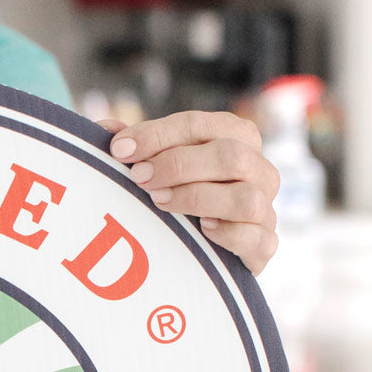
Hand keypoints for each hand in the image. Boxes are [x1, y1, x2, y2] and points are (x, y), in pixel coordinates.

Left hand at [101, 111, 279, 274]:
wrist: (206, 247)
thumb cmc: (179, 193)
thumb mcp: (158, 164)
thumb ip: (135, 146)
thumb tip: (105, 130)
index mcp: (235, 137)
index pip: (199, 125)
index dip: (157, 135)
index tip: (119, 149)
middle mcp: (258, 169)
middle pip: (229, 156)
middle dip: (177, 165)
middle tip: (139, 177)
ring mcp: (266, 207)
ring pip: (246, 198)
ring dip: (198, 198)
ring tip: (159, 202)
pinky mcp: (265, 245)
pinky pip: (257, 239)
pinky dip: (228, 233)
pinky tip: (201, 231)